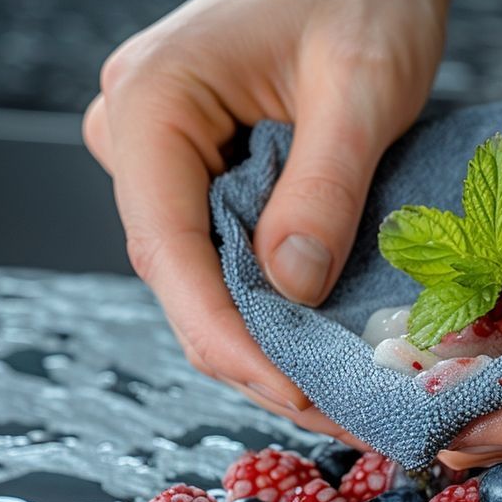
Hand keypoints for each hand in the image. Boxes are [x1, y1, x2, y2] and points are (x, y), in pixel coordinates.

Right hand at [84, 0, 446, 444]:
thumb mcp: (362, 88)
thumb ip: (324, 188)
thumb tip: (291, 294)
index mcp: (152, 104)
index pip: (171, 252)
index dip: (231, 340)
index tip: (297, 395)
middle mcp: (140, 136)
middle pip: (185, 279)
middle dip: (258, 357)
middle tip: (339, 413)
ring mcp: (169, 155)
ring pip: (207, 275)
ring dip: (270, 341)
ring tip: (344, 392)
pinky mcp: (208, 168)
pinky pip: (230, 251)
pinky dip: (278, 303)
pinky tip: (329, 340)